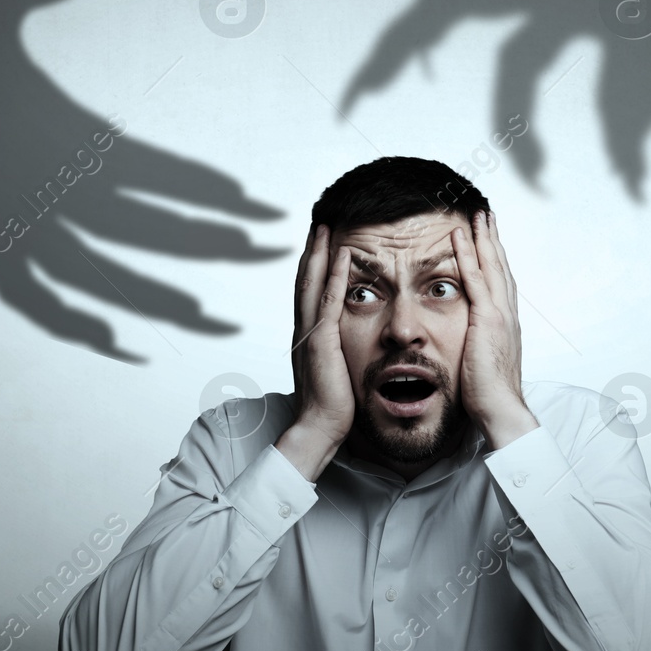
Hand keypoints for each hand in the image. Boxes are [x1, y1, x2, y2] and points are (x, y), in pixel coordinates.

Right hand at [278, 225, 356, 478]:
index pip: (309, 291)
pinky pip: (330, 301)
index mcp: (308, 335)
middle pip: (306, 279)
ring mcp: (311, 333)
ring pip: (313, 283)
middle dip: (312, 250)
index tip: (320, 242)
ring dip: (320, 253)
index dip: (313, 265)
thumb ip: (336, 353)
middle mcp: (304, 329)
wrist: (319, 428)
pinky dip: (336, 275)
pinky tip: (342, 255)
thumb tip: (346, 346)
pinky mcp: (322, 341)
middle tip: (319, 222)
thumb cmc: (332, 407)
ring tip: (325, 226)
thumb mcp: (335, 371)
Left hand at [451, 211, 535, 447]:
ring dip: (484, 238)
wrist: (500, 407)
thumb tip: (472, 340)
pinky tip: (459, 236)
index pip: (501, 283)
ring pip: (491, 266)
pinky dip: (468, 254)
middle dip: (494, 240)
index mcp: (507, 323)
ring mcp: (499, 314)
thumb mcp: (484, 360)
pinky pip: (475, 279)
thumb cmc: (490, 392)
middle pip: (501, 267)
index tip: (492, 239)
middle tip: (488, 216)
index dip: (497, 258)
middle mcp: (507, 313)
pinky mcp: (486, 319)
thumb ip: (480, 344)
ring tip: (477, 215)